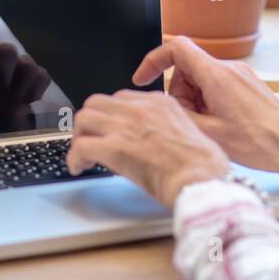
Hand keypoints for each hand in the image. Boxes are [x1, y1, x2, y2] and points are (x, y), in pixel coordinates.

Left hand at [66, 90, 230, 207]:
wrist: (202, 181)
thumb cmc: (203, 167)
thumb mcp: (189, 134)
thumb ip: (167, 130)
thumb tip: (156, 145)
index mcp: (160, 103)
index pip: (122, 98)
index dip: (111, 115)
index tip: (109, 128)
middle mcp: (140, 108)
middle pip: (97, 102)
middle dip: (90, 121)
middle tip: (90, 138)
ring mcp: (125, 125)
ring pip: (84, 118)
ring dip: (79, 136)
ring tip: (82, 153)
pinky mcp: (114, 147)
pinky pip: (81, 146)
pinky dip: (75, 157)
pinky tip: (79, 167)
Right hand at [133, 36, 278, 181]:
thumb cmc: (260, 144)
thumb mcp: (209, 133)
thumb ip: (180, 113)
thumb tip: (163, 106)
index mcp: (216, 76)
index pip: (176, 48)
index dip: (154, 60)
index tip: (143, 77)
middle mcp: (229, 68)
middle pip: (187, 68)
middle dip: (181, 94)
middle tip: (192, 120)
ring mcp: (240, 74)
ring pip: (202, 78)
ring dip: (197, 100)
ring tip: (212, 127)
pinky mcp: (248, 84)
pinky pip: (218, 84)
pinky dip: (211, 101)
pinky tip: (223, 125)